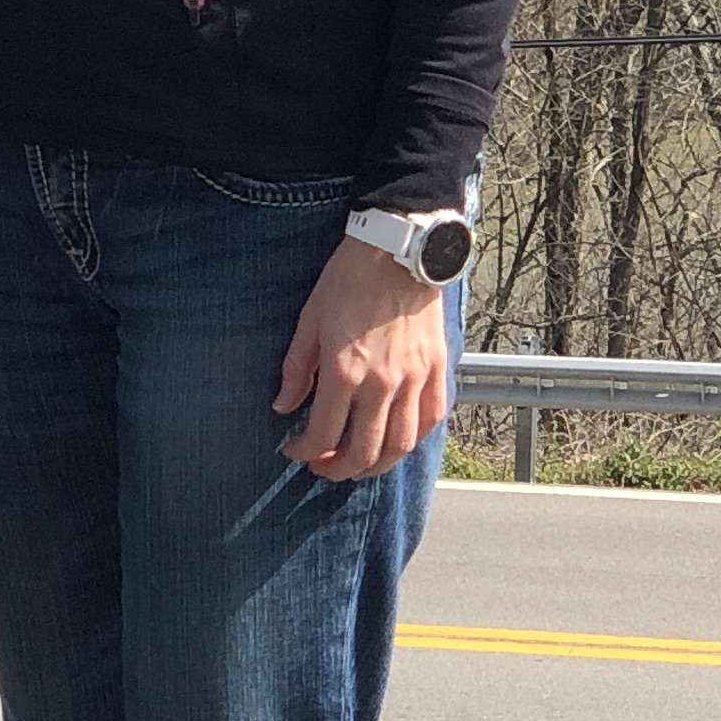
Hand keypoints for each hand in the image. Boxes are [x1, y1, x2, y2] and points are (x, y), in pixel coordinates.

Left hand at [274, 235, 447, 483]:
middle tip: (325, 468)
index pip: (322, 434)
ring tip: (360, 464)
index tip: (295, 450)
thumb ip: (296, 369)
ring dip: (378, 466)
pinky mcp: (437, 370)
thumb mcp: (310, 320)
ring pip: (401, 446)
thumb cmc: (350, 279)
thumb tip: (284, 406)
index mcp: (345, 372)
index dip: (304, 451)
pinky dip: (413, 439)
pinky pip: (430, 420)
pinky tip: (397, 440)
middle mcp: (382, 384)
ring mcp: (414, 379)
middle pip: (364, 452)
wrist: (397, 251)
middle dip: (339, 469)